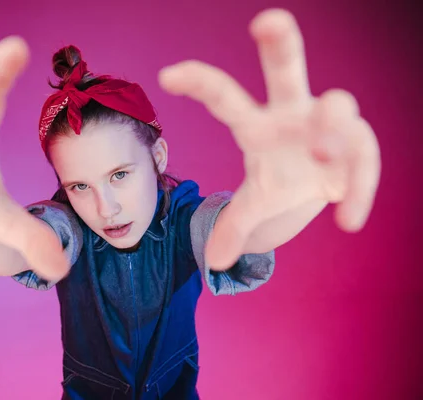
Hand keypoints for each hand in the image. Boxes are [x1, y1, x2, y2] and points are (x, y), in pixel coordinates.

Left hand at [158, 9, 380, 267]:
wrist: (319, 187)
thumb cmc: (280, 181)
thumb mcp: (255, 204)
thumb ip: (235, 226)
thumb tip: (211, 263)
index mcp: (257, 124)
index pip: (225, 97)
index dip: (199, 83)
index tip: (168, 75)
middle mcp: (292, 112)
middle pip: (286, 68)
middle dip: (280, 43)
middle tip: (266, 20)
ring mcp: (328, 123)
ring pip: (337, 104)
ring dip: (330, 126)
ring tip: (319, 158)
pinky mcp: (360, 143)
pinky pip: (365, 156)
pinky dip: (358, 188)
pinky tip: (346, 220)